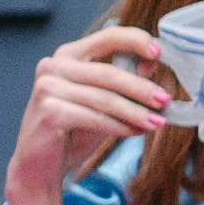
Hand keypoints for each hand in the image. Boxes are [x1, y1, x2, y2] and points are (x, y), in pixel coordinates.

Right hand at [4, 25, 176, 201]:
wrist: (38, 168)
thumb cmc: (71, 132)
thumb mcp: (101, 103)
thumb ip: (121, 82)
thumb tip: (152, 64)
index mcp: (67, 56)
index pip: (107, 37)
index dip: (136, 41)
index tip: (159, 54)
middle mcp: (53, 66)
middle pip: (109, 73)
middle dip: (141, 88)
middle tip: (165, 100)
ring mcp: (48, 87)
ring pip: (105, 98)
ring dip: (135, 112)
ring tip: (158, 123)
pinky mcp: (50, 111)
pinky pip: (95, 117)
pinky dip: (119, 126)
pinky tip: (135, 132)